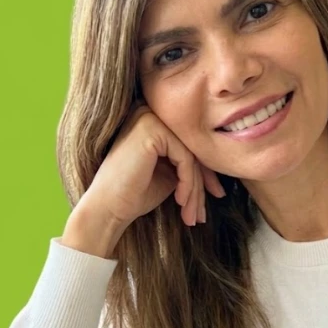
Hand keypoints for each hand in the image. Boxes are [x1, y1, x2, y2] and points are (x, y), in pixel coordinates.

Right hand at [63, 105, 224, 256]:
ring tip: (192, 215)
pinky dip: (188, 182)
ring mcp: (149, 117)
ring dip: (195, 189)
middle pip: (191, 148)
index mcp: (152, 121)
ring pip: (190, 154)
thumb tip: (220, 163)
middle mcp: (149, 112)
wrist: (107, 208)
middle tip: (202, 213)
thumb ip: (189, 162)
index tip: (215, 195)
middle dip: (202, 184)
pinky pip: (184, 157)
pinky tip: (181, 201)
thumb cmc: (134, 194)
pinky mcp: (151, 128)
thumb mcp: (170, 174)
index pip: (189, 144)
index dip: (204, 173)